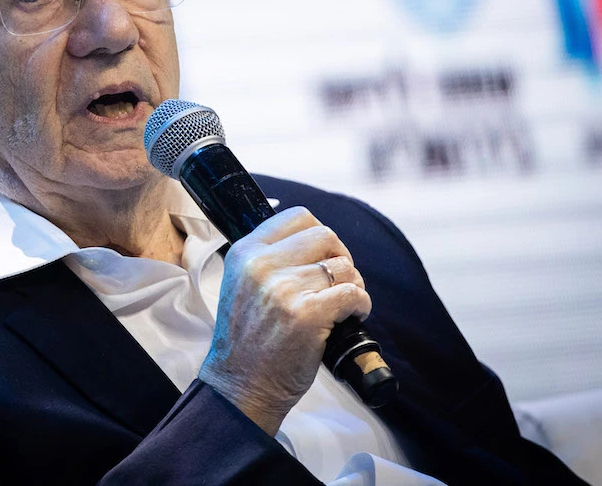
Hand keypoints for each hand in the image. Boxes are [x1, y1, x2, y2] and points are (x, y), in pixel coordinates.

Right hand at [198, 206, 371, 435]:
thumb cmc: (247, 339)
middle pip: (325, 235)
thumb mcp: (241, 283)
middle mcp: (261, 264)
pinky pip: (353, 293)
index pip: (296, 216)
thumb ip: (268, 258)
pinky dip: (361, 305)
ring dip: (353, 285)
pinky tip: (351, 317)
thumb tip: (317, 241)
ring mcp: (284, 289)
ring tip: (342, 305)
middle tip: (338, 282)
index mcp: (245, 252)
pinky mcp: (307, 314)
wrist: (240, 384)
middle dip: (340, 257)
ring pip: (344, 267)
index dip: (320, 236)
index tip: (324, 256)